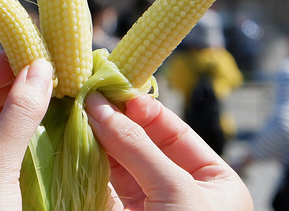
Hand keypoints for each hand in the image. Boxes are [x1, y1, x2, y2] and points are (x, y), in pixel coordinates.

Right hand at [85, 92, 252, 210]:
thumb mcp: (175, 191)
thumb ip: (137, 145)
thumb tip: (99, 104)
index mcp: (214, 181)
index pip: (173, 130)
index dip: (141, 108)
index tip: (109, 89)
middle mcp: (183, 190)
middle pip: (144, 143)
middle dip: (115, 121)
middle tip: (84, 96)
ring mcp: (151, 206)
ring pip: (121, 162)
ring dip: (98, 140)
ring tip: (74, 115)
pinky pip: (105, 185)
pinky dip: (89, 165)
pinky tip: (74, 145)